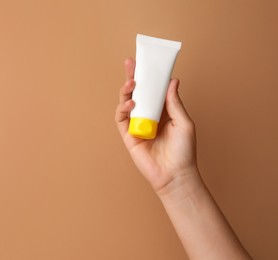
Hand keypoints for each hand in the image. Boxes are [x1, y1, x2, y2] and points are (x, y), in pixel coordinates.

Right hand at [115, 58, 198, 194]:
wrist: (176, 174)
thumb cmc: (184, 151)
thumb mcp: (183, 122)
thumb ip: (174, 102)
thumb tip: (172, 81)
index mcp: (162, 111)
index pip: (153, 90)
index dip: (148, 76)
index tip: (144, 61)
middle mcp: (148, 116)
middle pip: (137, 93)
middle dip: (132, 77)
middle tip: (130, 63)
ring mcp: (137, 125)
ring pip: (127, 103)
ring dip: (126, 91)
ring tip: (131, 83)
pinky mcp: (128, 135)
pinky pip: (121, 119)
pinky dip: (123, 108)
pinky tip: (131, 102)